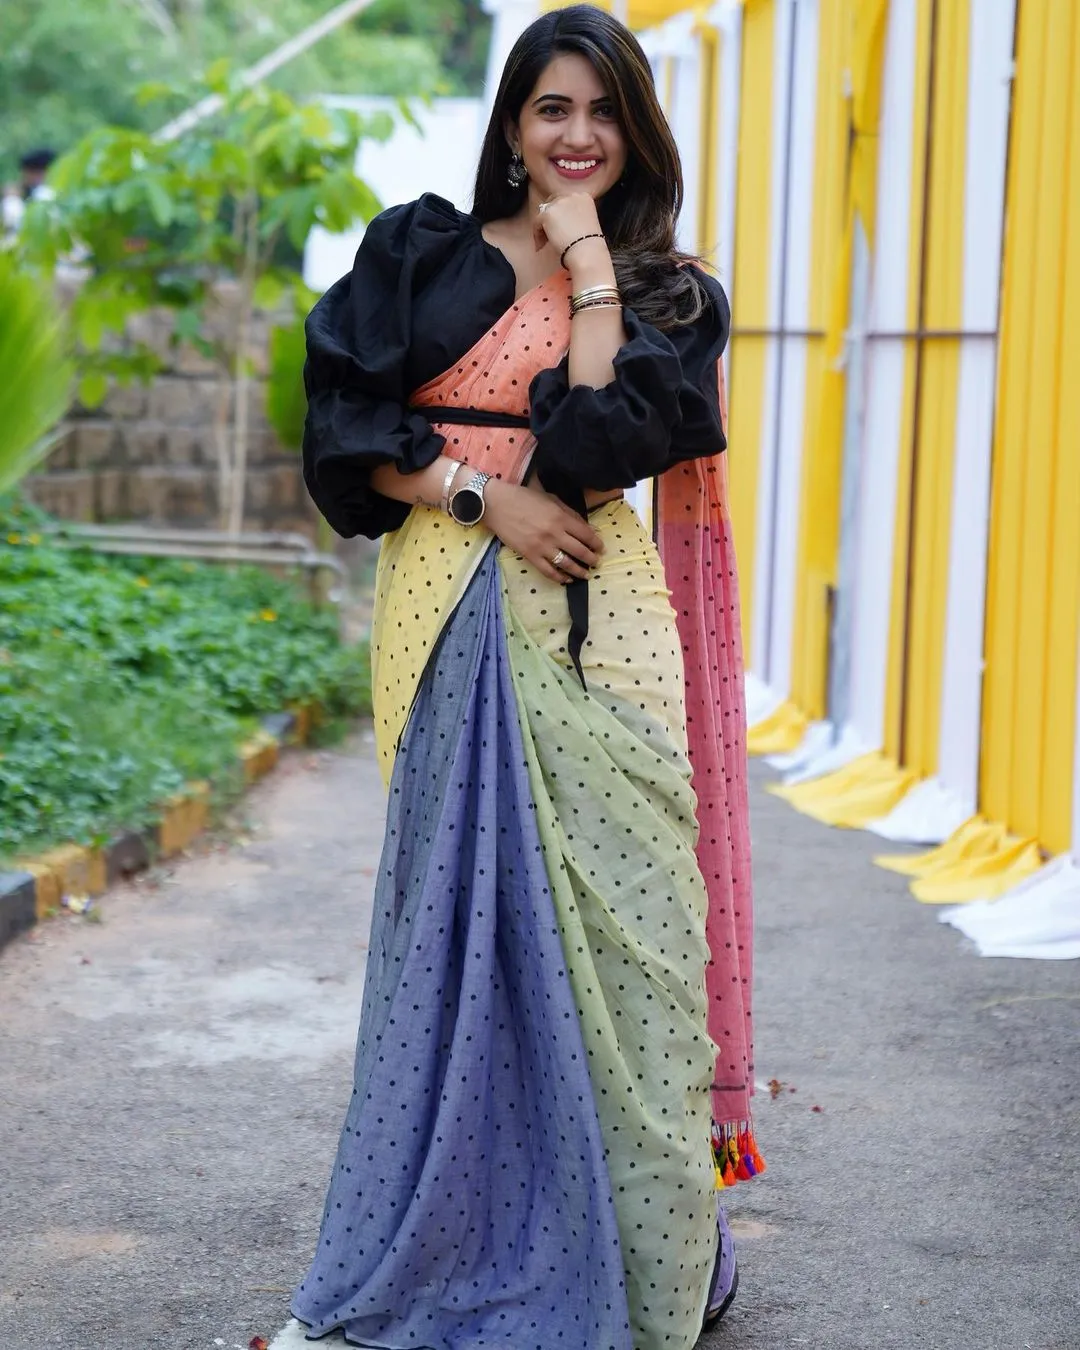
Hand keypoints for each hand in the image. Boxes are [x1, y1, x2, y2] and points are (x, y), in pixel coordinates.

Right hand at [483, 478, 603, 583]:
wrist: (497, 504)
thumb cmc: (524, 498)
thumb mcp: (551, 499)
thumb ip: (570, 513)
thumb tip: (587, 528)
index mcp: (560, 517)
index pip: (586, 534)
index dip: (596, 543)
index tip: (601, 548)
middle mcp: (554, 534)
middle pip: (580, 551)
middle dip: (591, 559)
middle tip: (596, 563)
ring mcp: (541, 546)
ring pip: (566, 564)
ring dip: (579, 571)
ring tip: (586, 574)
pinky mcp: (529, 555)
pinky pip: (548, 571)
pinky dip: (559, 577)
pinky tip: (566, 579)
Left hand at [532, 192, 602, 256]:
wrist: (587, 251)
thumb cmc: (589, 244)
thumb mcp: (587, 223)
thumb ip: (575, 217)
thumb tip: (559, 222)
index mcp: (583, 197)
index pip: (565, 202)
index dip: (561, 216)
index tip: (560, 229)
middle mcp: (572, 196)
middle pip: (553, 205)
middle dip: (550, 221)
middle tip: (549, 237)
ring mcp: (559, 202)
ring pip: (544, 214)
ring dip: (543, 228)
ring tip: (544, 244)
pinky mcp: (548, 213)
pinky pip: (536, 223)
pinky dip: (537, 235)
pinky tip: (541, 247)